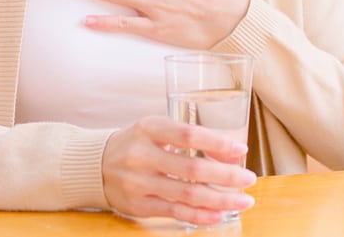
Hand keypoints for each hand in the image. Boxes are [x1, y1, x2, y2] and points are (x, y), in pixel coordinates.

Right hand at [102, 115, 256, 224]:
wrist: (94, 165)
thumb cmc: (135, 143)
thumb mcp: (155, 129)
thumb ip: (186, 136)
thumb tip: (230, 150)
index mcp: (149, 128)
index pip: (188, 134)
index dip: (217, 143)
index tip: (241, 150)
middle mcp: (141, 155)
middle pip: (192, 168)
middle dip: (226, 176)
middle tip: (249, 179)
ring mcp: (138, 183)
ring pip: (187, 194)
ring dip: (220, 199)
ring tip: (243, 200)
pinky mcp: (138, 205)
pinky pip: (174, 212)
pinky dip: (200, 214)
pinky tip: (218, 214)